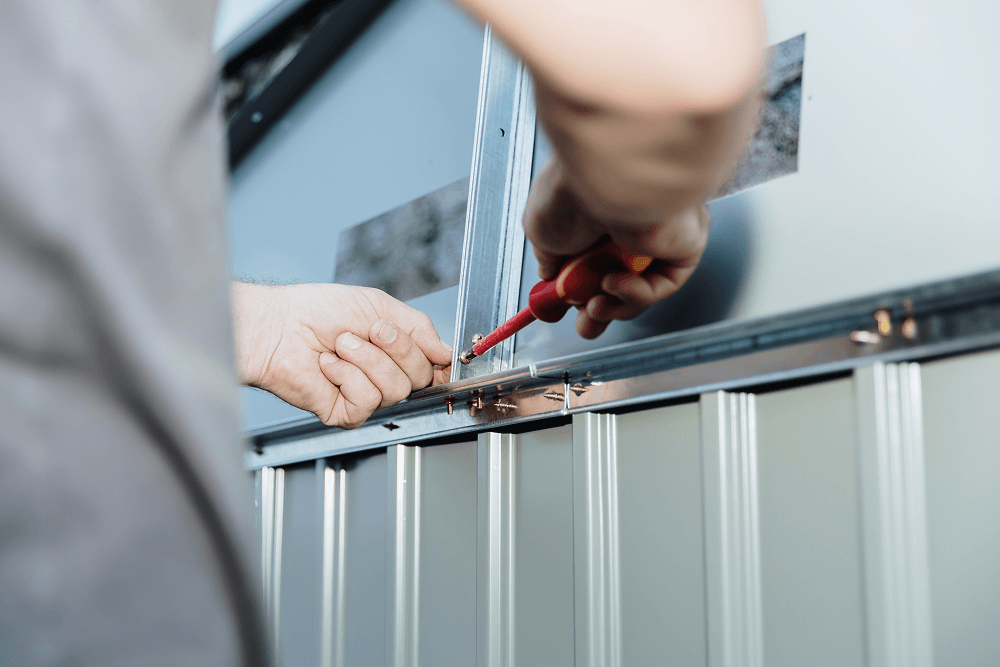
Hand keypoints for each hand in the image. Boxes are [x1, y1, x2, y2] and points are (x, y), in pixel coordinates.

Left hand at [234, 283, 452, 428]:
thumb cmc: (318, 311)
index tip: (427, 346)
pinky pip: (367, 399)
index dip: (434, 358)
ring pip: (395, 389)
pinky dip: (346, 375)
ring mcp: (366, 396)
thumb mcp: (380, 306)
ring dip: (366, 359)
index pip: (434, 365)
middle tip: (370, 330)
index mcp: (396, 352)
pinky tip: (328, 365)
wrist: (279, 325)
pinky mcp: (346, 413)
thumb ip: (419, 327)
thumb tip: (445, 352)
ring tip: (342, 345)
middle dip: (396, 348)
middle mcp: (384, 376)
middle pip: (420, 376)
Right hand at [522, 156, 710, 338]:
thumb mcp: (541, 231)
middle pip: (620, 281)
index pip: (593, 262)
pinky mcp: (684, 244)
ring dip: (614, 306)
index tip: (562, 310)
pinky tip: (615, 280)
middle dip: (599, 312)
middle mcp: (630, 223)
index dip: (577, 292)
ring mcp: (659, 235)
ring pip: (641, 288)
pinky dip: (636, 293)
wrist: (603, 177)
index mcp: (597, 214)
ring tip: (594, 304)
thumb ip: (548, 258)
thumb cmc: (571, 191)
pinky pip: (663, 284)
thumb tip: (551, 278)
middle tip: (585, 324)